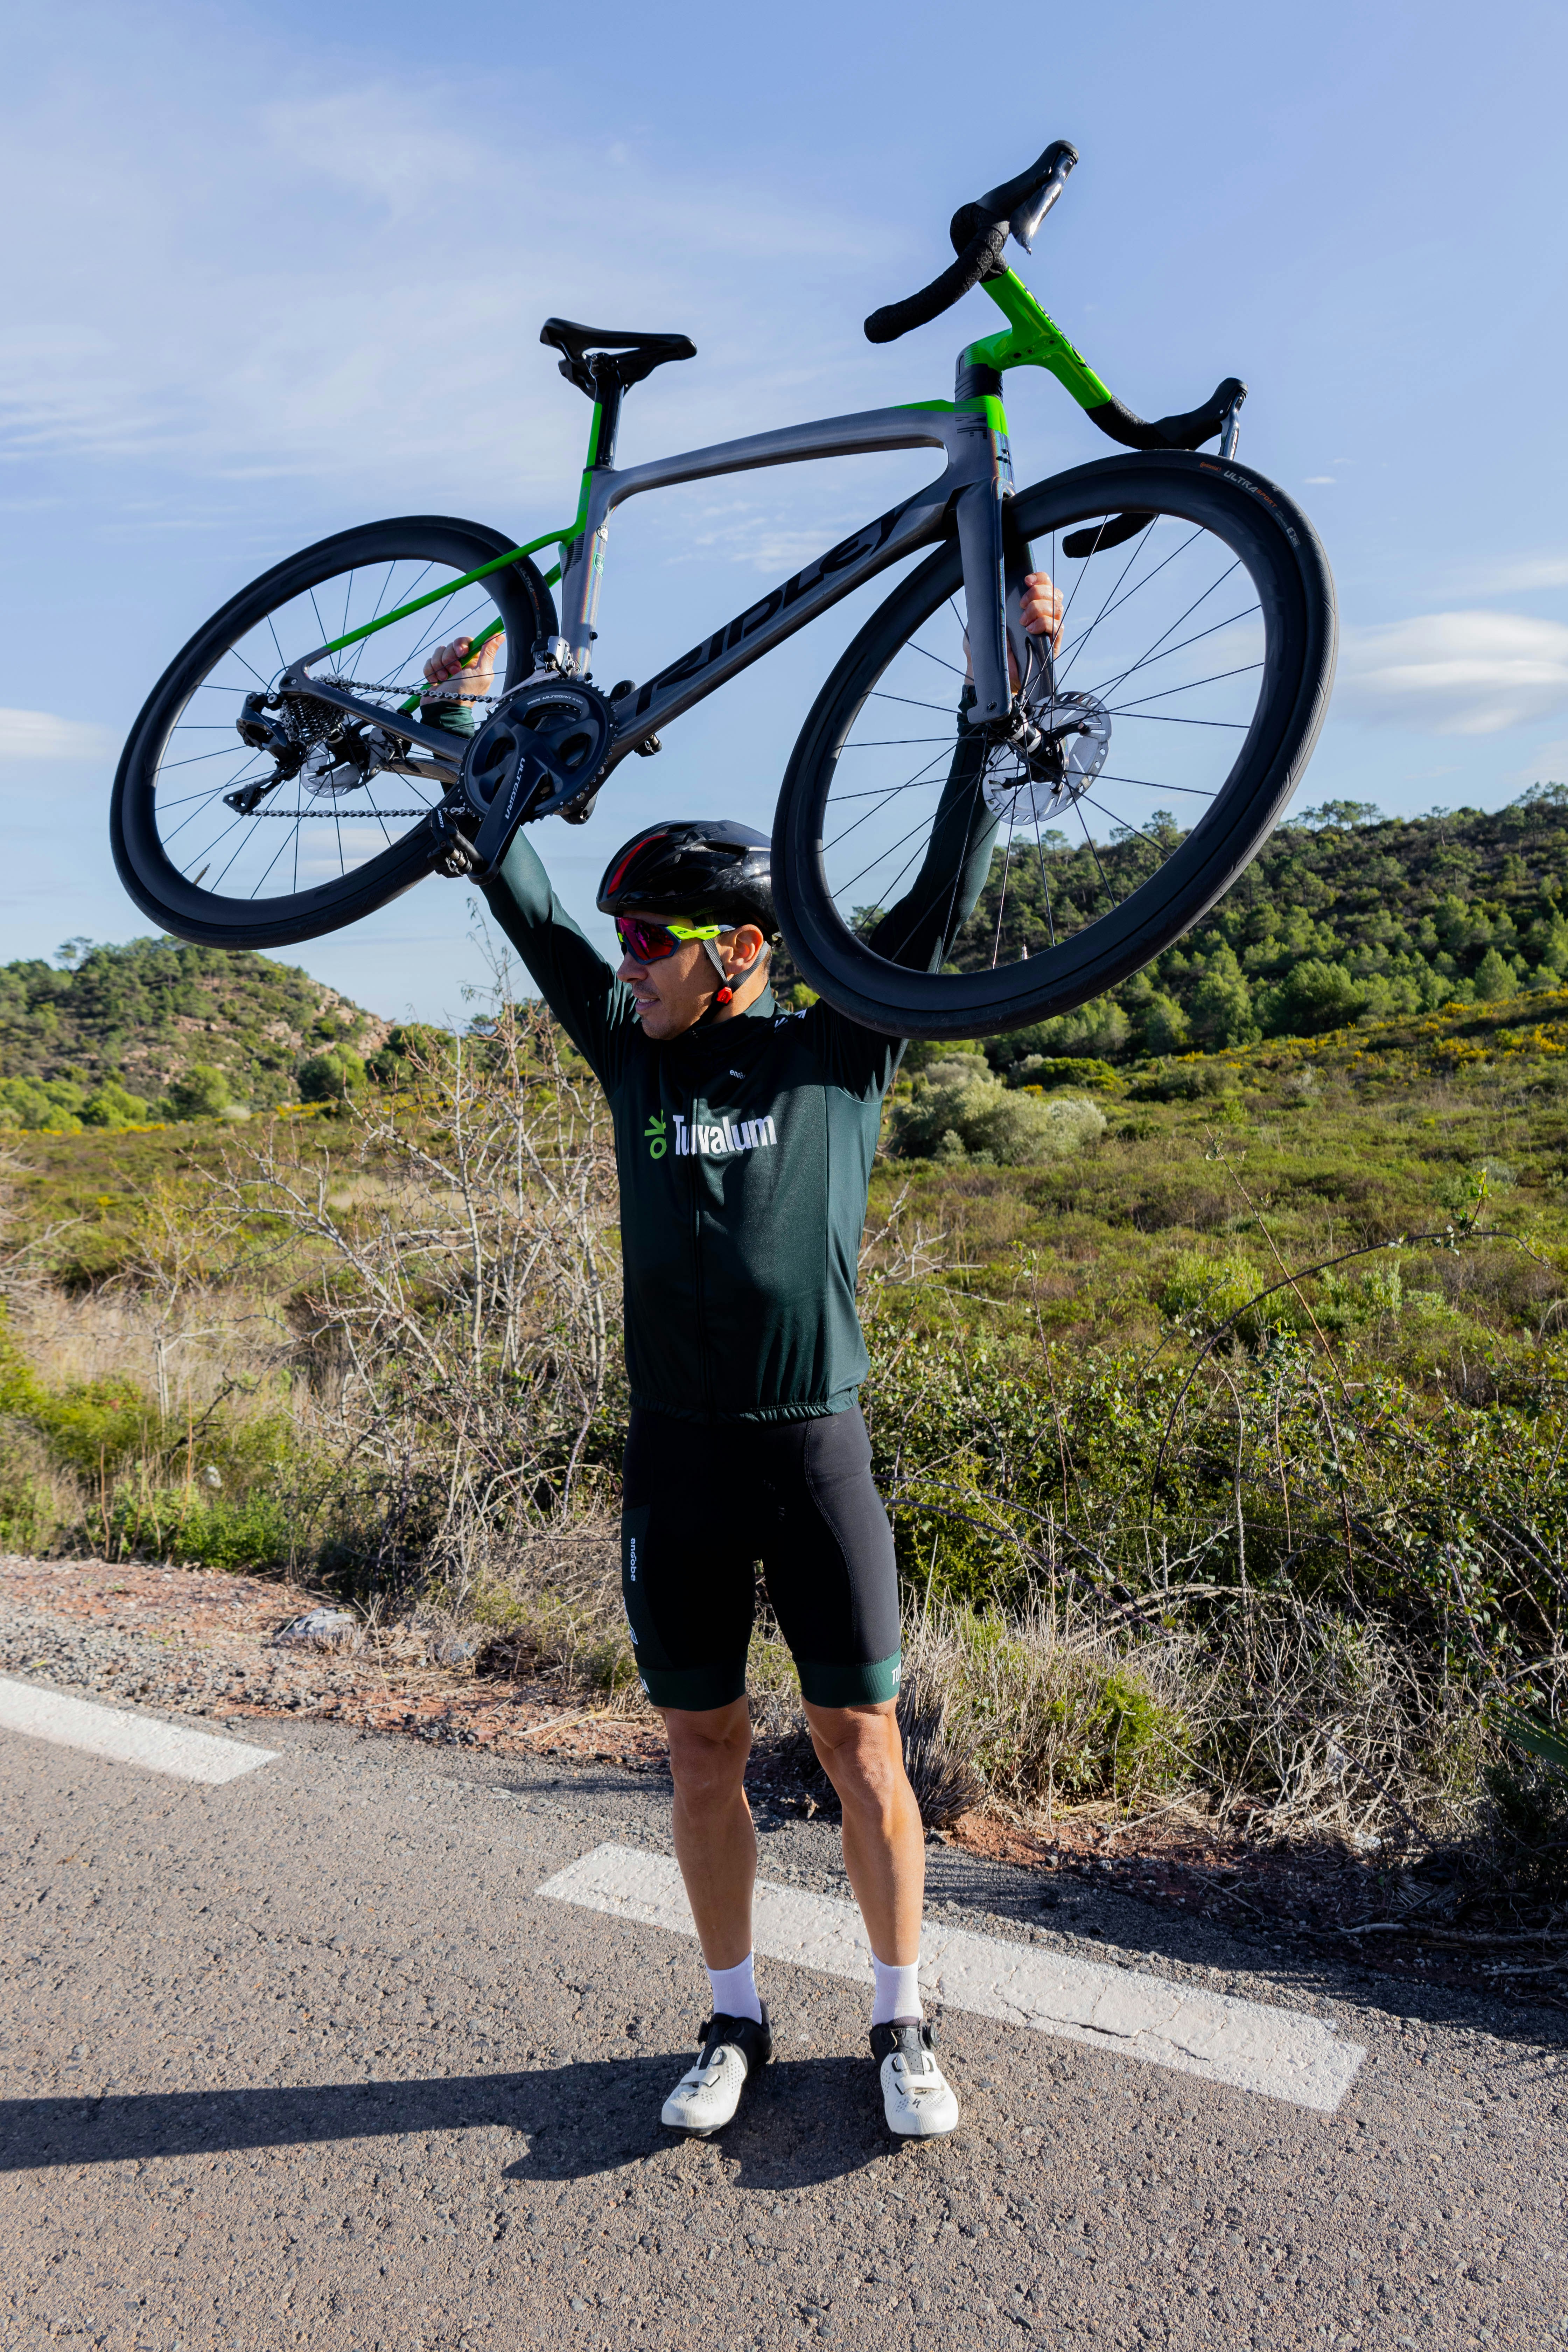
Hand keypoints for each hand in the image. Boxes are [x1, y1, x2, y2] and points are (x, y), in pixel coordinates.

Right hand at [422, 633, 504, 705]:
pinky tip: (436, 681)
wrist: (444, 708)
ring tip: (444, 678)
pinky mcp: (434, 671)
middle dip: (450, 656)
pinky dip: (430, 671)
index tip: (462, 652)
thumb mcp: (481, 673)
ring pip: (439, 651)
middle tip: (453, 670)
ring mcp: (447, 667)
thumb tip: (500, 636)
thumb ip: (488, 653)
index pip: (467, 641)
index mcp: (474, 661)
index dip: (462, 643)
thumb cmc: (465, 693)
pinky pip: (429, 661)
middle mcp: (461, 662)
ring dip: (439, 664)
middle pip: (452, 645)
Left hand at [964, 570, 1063, 687]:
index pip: (1044, 585)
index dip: (1039, 579)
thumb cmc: (986, 648)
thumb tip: (993, 590)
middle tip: (1021, 605)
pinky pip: (1057, 627)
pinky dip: (1043, 623)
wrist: (990, 674)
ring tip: (1022, 622)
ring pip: (1057, 608)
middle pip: (1055, 593)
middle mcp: (1042, 616)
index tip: (1026, 580)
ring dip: (1039, 609)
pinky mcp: (1052, 645)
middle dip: (1038, 593)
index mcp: (1029, 606)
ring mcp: (1049, 630)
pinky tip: (1030, 630)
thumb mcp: (984, 621)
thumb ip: (990, 605)